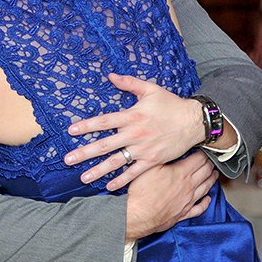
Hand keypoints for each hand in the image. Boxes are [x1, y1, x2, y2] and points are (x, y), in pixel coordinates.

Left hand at [65, 73, 202, 189]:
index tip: (71, 131)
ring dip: (98, 170)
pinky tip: (108, 186)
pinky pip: (134, 173)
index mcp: (132, 116)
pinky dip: (121, 180)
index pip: (104, 121)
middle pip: (104, 145)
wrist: (193, 122)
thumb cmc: (171, 104)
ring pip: (116, 162)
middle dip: (84, 153)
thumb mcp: (150, 89)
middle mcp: (134, 134)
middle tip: (67, 159)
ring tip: (82, 177)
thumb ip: (129, 83)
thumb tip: (111, 75)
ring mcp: (143, 149)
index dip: (87, 126)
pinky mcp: (152, 160)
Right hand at [125, 151, 215, 239]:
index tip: (205, 148)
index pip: (199, 159)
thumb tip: (172, 151)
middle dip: (210, 164)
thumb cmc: (142, 192)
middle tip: (212, 159)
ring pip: (206, 188)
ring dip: (212, 179)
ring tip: (214, 174)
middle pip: (205, 172)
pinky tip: (207, 199)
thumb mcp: (150, 167)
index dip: (204, 152)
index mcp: (181, 173)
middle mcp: (188, 187)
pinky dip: (206, 203)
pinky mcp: (183, 213)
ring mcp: (187, 201)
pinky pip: (200, 208)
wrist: (138, 215)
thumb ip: (164, 158)